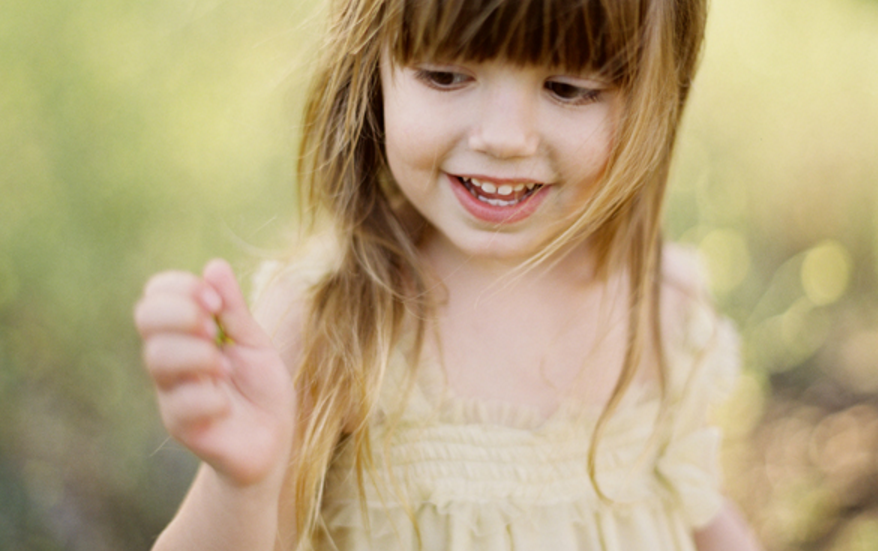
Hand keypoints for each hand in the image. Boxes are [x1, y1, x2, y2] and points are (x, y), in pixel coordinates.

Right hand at [135, 259, 294, 489]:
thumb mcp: (255, 343)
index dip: (179, 287)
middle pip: (146, 319)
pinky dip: (209, 397)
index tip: (214, 300)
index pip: (155, 296)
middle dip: (182, 313)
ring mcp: (172, 393)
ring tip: (224, 366)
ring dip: (197, 354)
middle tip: (212, 327)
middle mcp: (172, 360)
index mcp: (186, 334)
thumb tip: (214, 266)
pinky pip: (180, 404)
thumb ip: (235, 311)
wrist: (273, 441)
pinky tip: (226, 404)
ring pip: (158, 358)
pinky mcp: (182, 427)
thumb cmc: (261, 389)